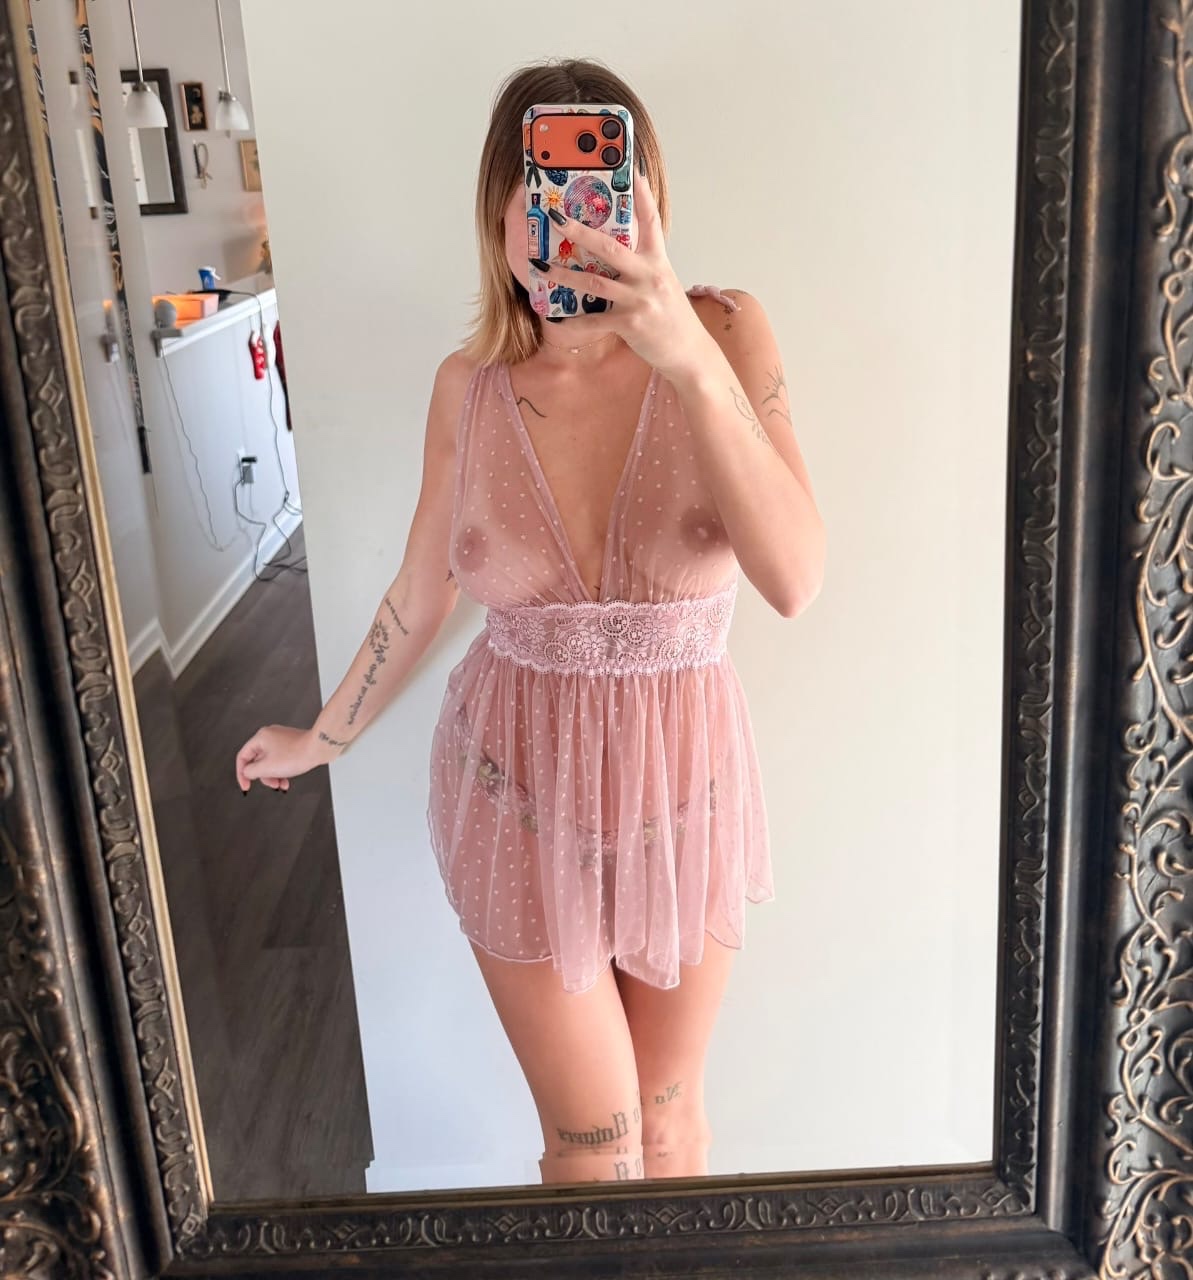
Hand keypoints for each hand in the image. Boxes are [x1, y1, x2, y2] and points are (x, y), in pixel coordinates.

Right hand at [234, 724, 327, 793]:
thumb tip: (247, 772)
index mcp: (260, 737)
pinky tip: (287, 780)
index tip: (246, 786)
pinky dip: (282, 771)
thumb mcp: (267, 768)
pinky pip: (281, 760)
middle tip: (272, 785)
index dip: (241, 774)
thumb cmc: (297, 754)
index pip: (243, 757)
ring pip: (270, 762)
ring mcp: (282, 739)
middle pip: (258, 761)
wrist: (319, 748)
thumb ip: (251, 771)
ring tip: (281, 785)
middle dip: (264, 776)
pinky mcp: (292, 744)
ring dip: (274, 776)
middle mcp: (270, 736)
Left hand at [533, 167, 712, 379]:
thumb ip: (642, 266)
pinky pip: (594, 320)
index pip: (651, 222)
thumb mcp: (663, 283)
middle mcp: (649, 276)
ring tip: (540, 266)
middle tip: (556, 217)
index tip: (632, 172)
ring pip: (594, 282)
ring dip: (564, 274)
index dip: (642, 196)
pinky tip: (555, 320)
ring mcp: (639, 300)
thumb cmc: (672, 317)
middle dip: (580, 231)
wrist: (688, 352)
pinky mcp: (630, 323)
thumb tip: (616, 252)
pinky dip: (573, 322)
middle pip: (610, 247)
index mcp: (658, 262)